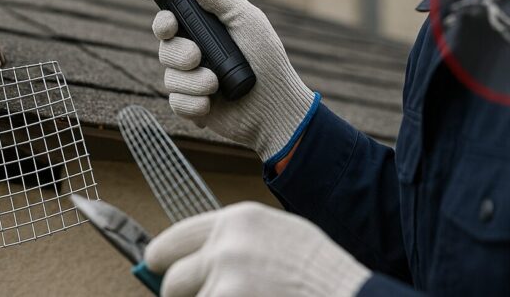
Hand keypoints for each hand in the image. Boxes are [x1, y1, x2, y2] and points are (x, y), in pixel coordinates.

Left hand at [145, 202, 370, 296]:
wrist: (349, 296)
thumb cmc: (318, 272)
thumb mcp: (274, 235)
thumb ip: (232, 242)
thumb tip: (192, 262)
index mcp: (236, 221)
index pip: (171, 242)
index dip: (162, 264)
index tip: (160, 274)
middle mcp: (225, 248)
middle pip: (171, 282)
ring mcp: (226, 284)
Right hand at [152, 0, 316, 160]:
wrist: (275, 107)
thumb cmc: (266, 60)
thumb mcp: (246, 21)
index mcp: (205, 31)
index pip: (170, 22)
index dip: (163, 22)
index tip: (169, 25)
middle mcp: (195, 54)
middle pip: (165, 49)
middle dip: (178, 54)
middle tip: (196, 57)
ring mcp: (192, 81)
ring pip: (169, 78)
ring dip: (192, 82)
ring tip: (215, 86)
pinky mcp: (193, 106)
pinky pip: (175, 103)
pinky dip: (192, 104)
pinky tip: (210, 105)